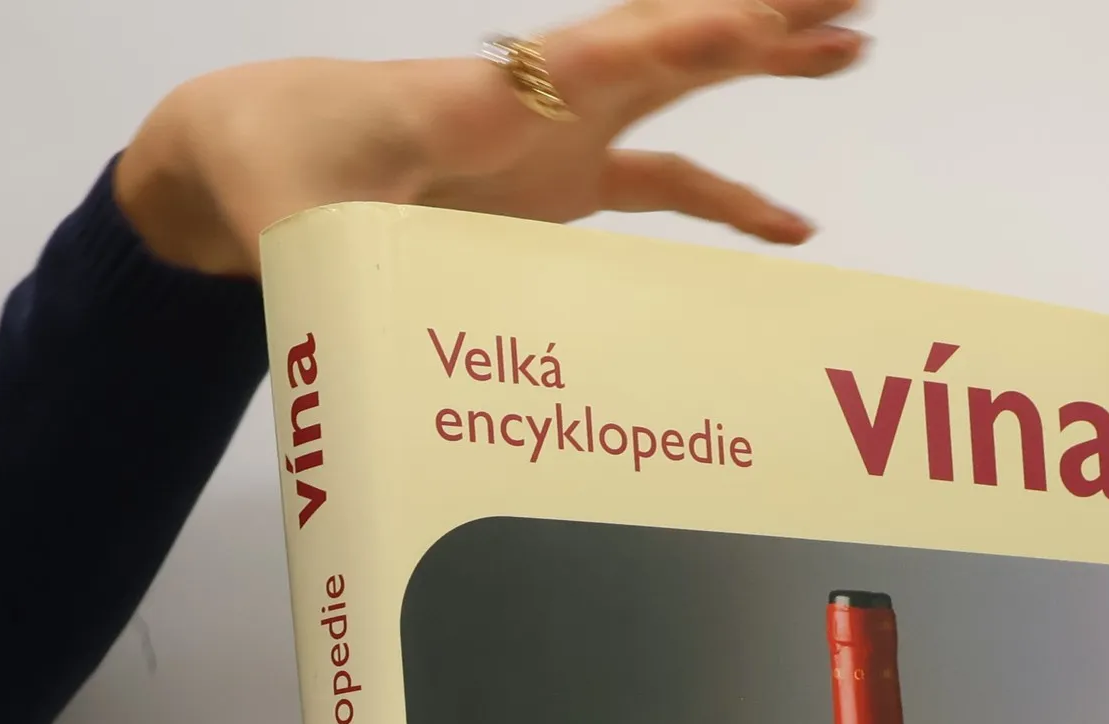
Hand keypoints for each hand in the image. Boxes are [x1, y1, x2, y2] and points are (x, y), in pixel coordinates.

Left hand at [115, 1, 867, 276]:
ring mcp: (557, 140)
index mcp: (481, 98)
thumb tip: (348, 310)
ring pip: (681, 92)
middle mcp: (536, 102)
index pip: (597, 59)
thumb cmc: (272, 164)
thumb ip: (324, 252)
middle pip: (666, 42)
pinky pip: (664, 190)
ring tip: (852, 45)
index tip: (747, 23)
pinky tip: (790, 228)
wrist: (257, 145)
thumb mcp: (291, 215)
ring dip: (762, 68)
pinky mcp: (560, 186)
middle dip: (758, 17)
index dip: (676, 42)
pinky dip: (728, 206)